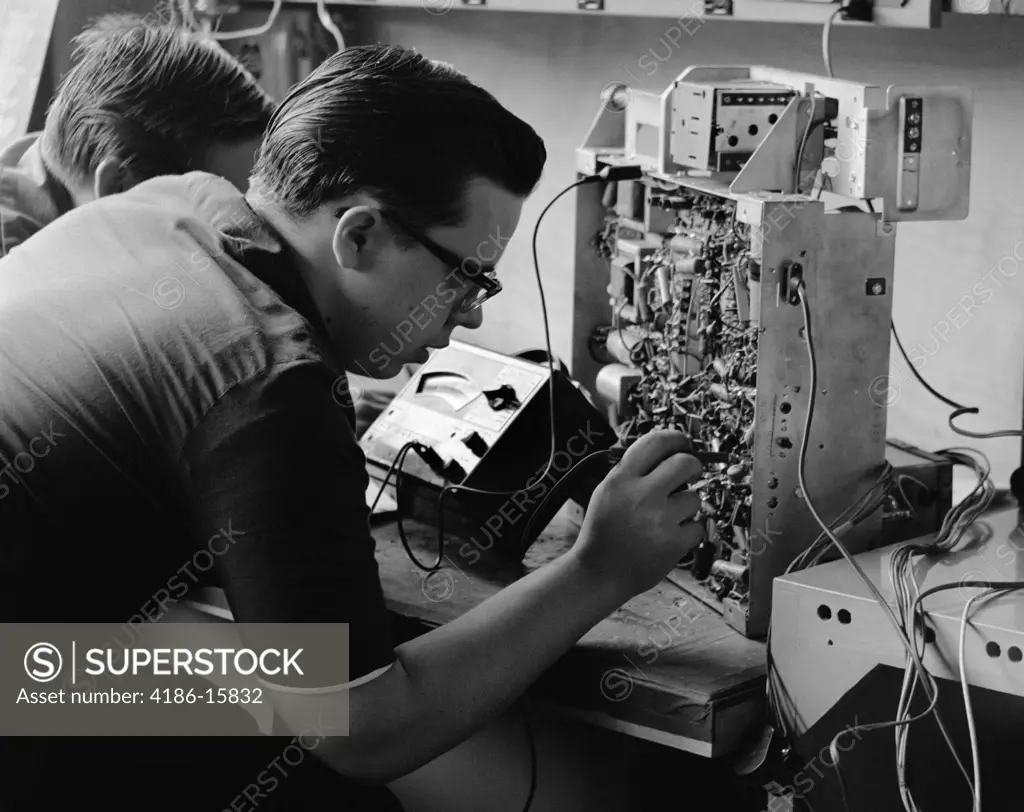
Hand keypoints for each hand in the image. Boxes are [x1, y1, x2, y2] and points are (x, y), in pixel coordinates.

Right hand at [572, 430, 704, 599]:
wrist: (598, 573)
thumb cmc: (603, 532)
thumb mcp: (606, 493)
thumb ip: (632, 472)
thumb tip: (667, 453)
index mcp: (620, 479)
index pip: (655, 442)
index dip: (676, 439)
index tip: (684, 443)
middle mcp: (640, 495)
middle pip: (685, 463)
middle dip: (693, 467)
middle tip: (689, 476)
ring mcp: (659, 520)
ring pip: (695, 498)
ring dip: (686, 506)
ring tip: (668, 518)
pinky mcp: (673, 543)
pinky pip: (697, 526)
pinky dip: (688, 532)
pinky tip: (670, 537)